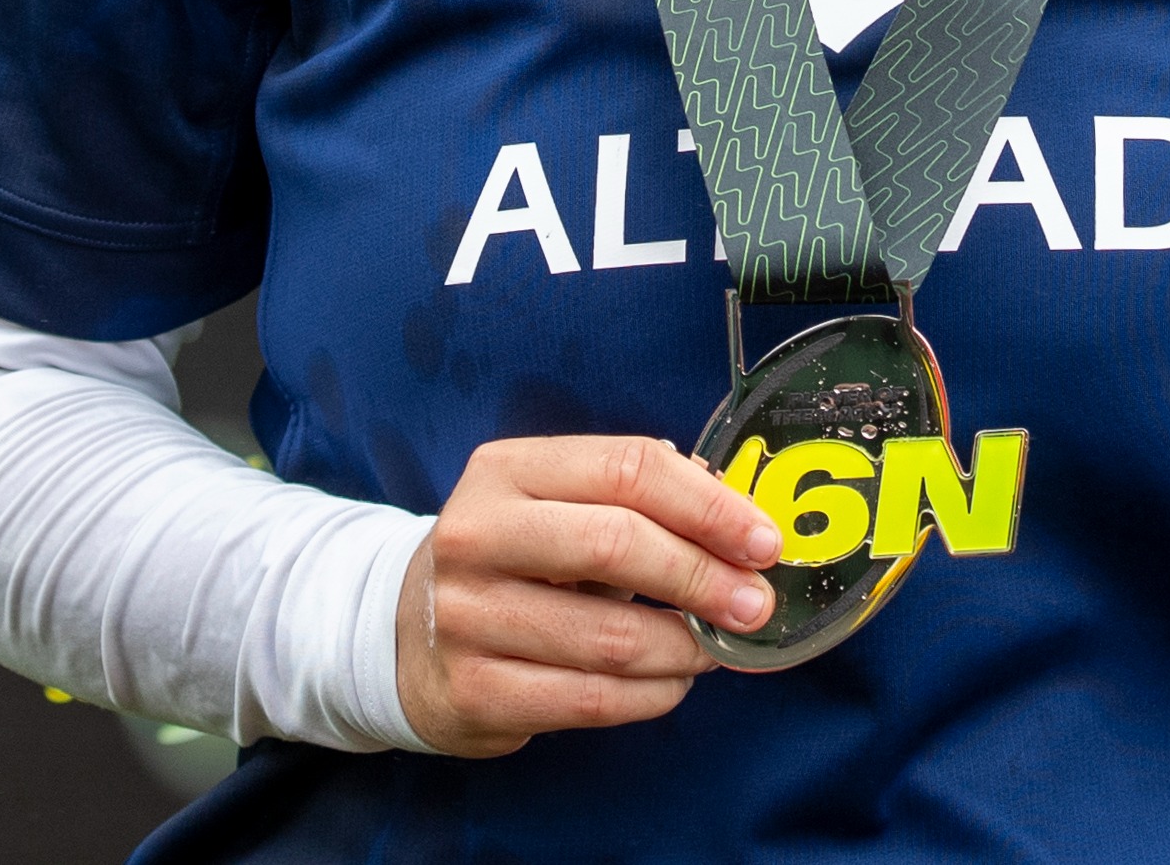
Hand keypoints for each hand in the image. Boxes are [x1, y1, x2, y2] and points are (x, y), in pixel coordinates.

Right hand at [394, 435, 781, 756]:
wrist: (407, 636)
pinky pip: (592, 700)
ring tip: (716, 647)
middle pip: (617, 544)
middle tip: (754, 604)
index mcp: (506, 470)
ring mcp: (465, 617)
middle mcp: (476, 535)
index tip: (763, 541)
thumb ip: (639, 500)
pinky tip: (674, 682)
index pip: (627, 468)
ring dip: (686, 649)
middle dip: (705, 578)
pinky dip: (653, 696)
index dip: (708, 506)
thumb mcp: (557, 505)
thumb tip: (742, 522)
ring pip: (611, 637)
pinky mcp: (472, 691)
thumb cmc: (515, 562)